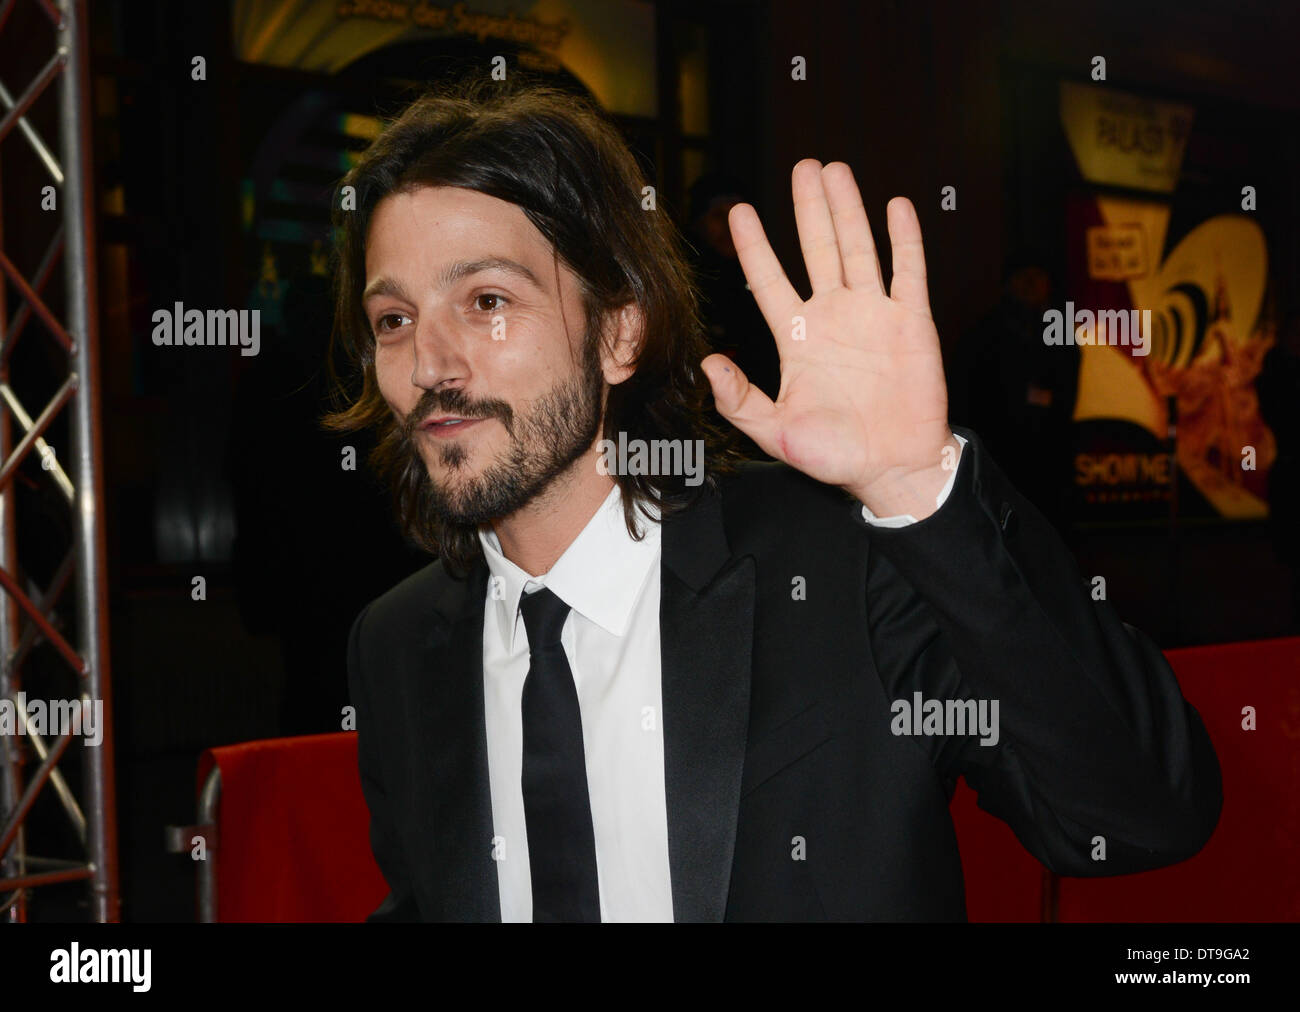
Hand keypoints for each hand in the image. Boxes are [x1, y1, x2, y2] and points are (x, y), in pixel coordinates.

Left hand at [700, 159, 958, 518]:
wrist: (892, 470)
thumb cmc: (834, 456)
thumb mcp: (774, 432)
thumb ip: (739, 400)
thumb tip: (707, 363)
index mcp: (798, 338)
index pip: (770, 280)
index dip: (755, 246)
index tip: (738, 211)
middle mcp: (834, 317)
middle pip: (817, 249)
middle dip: (808, 208)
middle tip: (801, 167)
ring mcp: (874, 316)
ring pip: (859, 250)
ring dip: (848, 210)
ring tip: (836, 170)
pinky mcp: (912, 323)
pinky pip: (908, 272)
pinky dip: (904, 239)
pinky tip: (896, 206)